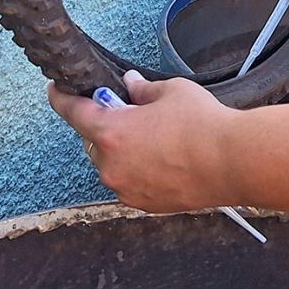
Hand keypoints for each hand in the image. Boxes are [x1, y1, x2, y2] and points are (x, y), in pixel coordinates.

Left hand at [48, 71, 236, 212]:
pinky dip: (139, 170)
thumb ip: (143, 89)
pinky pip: (130, 182)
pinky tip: (166, 160)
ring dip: (124, 151)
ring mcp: (125, 188)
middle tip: (133, 115)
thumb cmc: (203, 123)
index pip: (73, 112)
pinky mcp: (143, 204)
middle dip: (107, 126)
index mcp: (111, 132)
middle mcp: (110, 164)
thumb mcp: (172, 91)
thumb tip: (131, 85)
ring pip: (112, 164)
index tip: (56, 90)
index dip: (62, 97)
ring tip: (158, 140)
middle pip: (94, 140)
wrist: (232, 161)